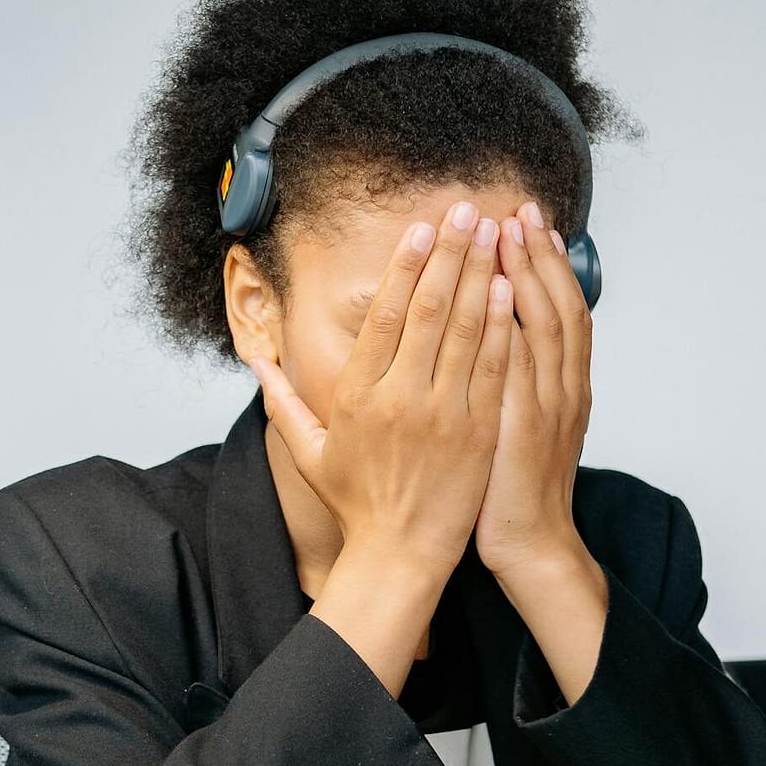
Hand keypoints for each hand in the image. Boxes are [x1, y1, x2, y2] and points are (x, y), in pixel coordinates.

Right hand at [249, 200, 514, 576]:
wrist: (400, 556)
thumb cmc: (356, 502)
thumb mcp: (309, 450)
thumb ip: (283, 400)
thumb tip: (257, 362)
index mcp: (359, 394)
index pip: (386, 315)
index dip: (406, 266)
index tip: (421, 228)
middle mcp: (401, 397)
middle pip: (430, 310)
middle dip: (450, 253)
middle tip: (466, 209)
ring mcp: (444, 413)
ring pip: (466, 330)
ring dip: (481, 275)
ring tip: (493, 233)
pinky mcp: (478, 431)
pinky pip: (494, 368)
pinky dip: (502, 326)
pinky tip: (508, 289)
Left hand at [474, 201, 593, 577]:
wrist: (532, 544)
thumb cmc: (515, 486)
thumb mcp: (525, 423)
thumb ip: (516, 378)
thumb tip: (498, 333)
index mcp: (564, 386)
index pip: (559, 308)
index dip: (547, 263)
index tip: (529, 222)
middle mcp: (562, 388)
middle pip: (556, 305)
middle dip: (538, 254)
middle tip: (520, 209)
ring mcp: (547, 406)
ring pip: (544, 327)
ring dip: (529, 275)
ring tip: (509, 231)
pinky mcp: (522, 427)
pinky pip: (521, 367)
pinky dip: (515, 327)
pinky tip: (502, 294)